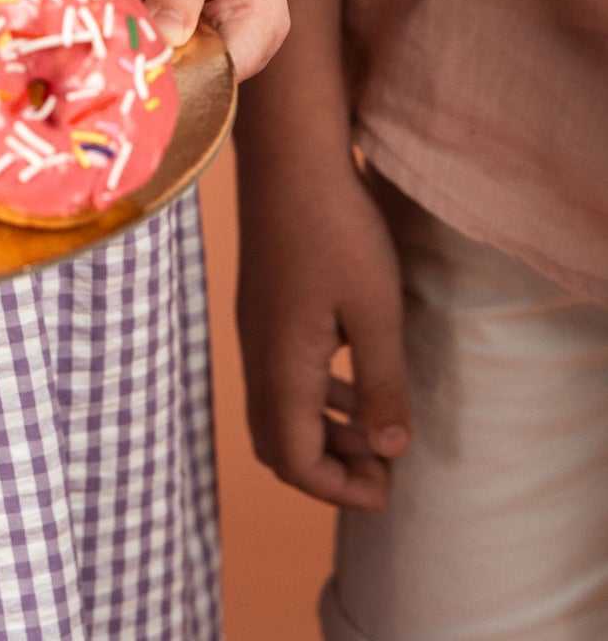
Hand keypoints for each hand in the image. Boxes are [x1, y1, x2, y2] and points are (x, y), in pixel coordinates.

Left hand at [91, 0, 289, 76]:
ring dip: (120, 59)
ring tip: (86, 44)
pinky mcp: (153, 36)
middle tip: (99, 59)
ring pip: (155, 74)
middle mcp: (227, 42)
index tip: (131, 62)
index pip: (224, 72)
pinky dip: (106, 46)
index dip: (181, 74)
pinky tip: (82, 35)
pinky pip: (130, 55)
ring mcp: (188, 43)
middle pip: (189, 82)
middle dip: (145, 71)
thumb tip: (169, 39)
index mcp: (259, 23)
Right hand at [236, 152, 410, 507]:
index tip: (390, 486)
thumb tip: (389, 450)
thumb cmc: (336, 229)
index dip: (342, 489)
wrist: (289, 156)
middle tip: (382, 467)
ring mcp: (255, 329)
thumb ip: (382, 385)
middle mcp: (258, 355)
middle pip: (278, 445)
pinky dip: (316, 396)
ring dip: (325, 432)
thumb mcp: (376, 311)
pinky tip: (354, 377)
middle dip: (330, 470)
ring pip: (279, 410)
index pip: (296, 461)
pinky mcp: (262, 306)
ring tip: (377, 430)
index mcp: (283, 367)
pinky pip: (281, 375)